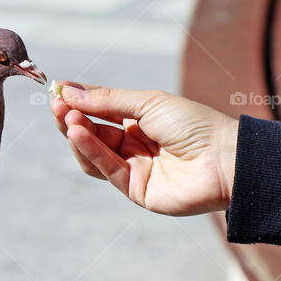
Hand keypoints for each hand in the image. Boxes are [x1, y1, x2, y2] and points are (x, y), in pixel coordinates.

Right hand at [51, 83, 238, 215]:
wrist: (224, 158)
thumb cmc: (194, 124)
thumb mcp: (147, 103)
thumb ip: (107, 100)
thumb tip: (69, 91)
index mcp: (140, 121)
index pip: (100, 112)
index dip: (79, 103)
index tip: (58, 92)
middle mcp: (134, 145)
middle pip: (92, 133)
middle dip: (72, 118)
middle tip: (57, 104)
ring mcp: (134, 168)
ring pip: (93, 154)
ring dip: (77, 135)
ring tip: (68, 118)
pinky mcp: (136, 189)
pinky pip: (106, 169)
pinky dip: (89, 151)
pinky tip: (79, 133)